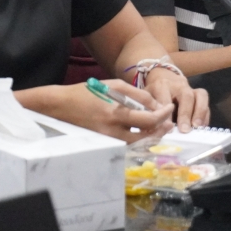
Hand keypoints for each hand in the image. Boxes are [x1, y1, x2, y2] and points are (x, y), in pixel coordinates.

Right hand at [41, 80, 173, 142]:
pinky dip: (137, 140)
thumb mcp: (114, 86)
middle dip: (161, 129)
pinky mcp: (103, 144)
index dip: (163, 115)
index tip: (169, 108)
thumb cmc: (88, 92)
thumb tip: (156, 105)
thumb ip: (138, 95)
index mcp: (117, 113)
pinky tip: (142, 132)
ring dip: (151, 136)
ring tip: (159, 127)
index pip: (149, 120)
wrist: (61, 106)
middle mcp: (113, 130)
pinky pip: (126, 145)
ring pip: (137, 144)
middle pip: (146, 137)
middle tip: (168, 122)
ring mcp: (108, 140)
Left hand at [144, 67, 209, 132]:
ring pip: (200, 95)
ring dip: (200, 112)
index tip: (168, 128)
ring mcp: (191, 88)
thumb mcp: (145, 98)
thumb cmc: (153, 92)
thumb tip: (151, 129)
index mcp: (162, 85)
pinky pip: (206, 103)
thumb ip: (148, 110)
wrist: (162, 76)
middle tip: (185, 130)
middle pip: (186, 96)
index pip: (165, 99)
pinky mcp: (199, 94)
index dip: (167, 114)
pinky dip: (205, 115)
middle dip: (186, 114)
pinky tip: (201, 127)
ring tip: (197, 127)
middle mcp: (178, 85)